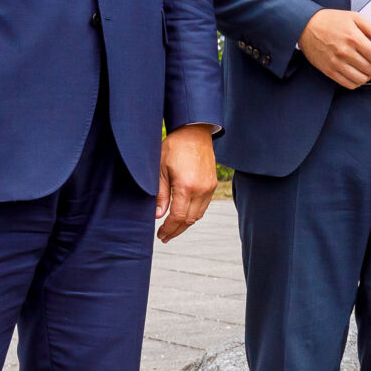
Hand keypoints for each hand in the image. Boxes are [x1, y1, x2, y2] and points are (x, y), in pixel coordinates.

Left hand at [156, 125, 217, 242]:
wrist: (194, 133)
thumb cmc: (174, 148)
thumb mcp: (160, 170)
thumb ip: (160, 194)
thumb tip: (158, 215)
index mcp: (185, 187)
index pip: (177, 217)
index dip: (168, 229)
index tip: (160, 235)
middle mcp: (200, 190)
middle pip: (189, 220)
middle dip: (176, 231)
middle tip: (164, 237)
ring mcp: (209, 187)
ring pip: (198, 215)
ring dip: (185, 224)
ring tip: (173, 229)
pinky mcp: (212, 183)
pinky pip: (204, 205)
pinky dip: (194, 214)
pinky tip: (184, 214)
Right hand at [299, 9, 370, 87]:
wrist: (306, 25)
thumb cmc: (331, 20)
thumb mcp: (355, 18)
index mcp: (354, 38)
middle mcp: (345, 53)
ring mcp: (336, 63)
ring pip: (362, 79)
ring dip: (369, 75)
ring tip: (367, 66)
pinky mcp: (328, 71)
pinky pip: (348, 84)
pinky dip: (357, 81)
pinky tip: (357, 72)